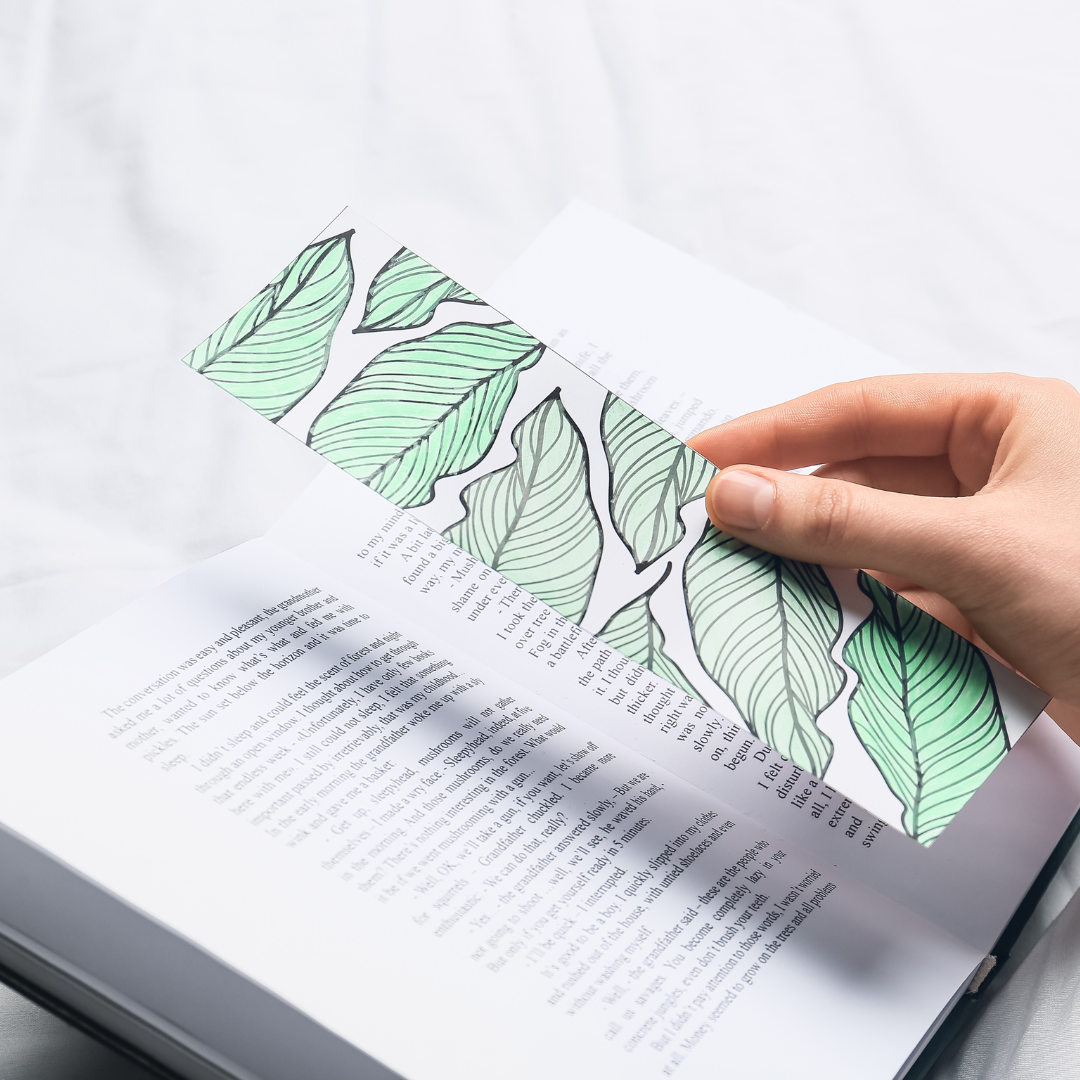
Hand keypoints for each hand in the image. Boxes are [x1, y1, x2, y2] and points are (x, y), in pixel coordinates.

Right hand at [687, 373, 1079, 741]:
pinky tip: (803, 623)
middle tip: (708, 524)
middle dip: (787, 505)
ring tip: (740, 577)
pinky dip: (847, 610)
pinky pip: (889, 595)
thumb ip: (847, 522)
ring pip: (868, 542)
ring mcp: (982, 545)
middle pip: (859, 477)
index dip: (776, 431)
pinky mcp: (977, 607)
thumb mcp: (974, 549)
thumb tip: (740, 496)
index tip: (705, 454)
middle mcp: (993, 475)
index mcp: (1008, 421)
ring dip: (810, 564)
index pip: (864, 409)